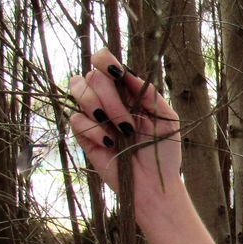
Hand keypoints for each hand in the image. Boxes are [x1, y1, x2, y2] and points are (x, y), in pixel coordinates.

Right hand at [69, 49, 181, 208]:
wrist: (153, 184)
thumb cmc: (163, 151)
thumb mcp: (166, 118)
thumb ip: (149, 93)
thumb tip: (128, 73)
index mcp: (126, 90)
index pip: (104, 61)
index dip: (105, 59)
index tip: (117, 72)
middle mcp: (107, 98)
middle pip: (92, 75)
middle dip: (110, 97)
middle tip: (127, 122)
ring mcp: (93, 116)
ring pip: (77, 90)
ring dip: (99, 108)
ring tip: (119, 130)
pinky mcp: (83, 135)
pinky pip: (76, 120)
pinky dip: (94, 130)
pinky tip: (109, 143)